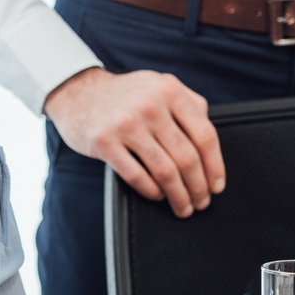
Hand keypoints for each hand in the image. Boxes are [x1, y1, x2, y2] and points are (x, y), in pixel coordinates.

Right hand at [44, 68, 223, 217]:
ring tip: (183, 207)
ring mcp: (126, 123)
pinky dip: (152, 191)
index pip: (205, 135)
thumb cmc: (125, 96)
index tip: (216, 186)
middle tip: (201, 202)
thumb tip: (211, 144)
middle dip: (198, 187)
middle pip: (187, 157)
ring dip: (178, 196)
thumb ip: (189, 105)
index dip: (215, 166)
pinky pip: (137, 175)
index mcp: (170, 90)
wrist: (77, 91)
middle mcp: (151, 105)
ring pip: (165, 171)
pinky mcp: (104, 141)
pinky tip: (158, 195)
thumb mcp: (159, 87)